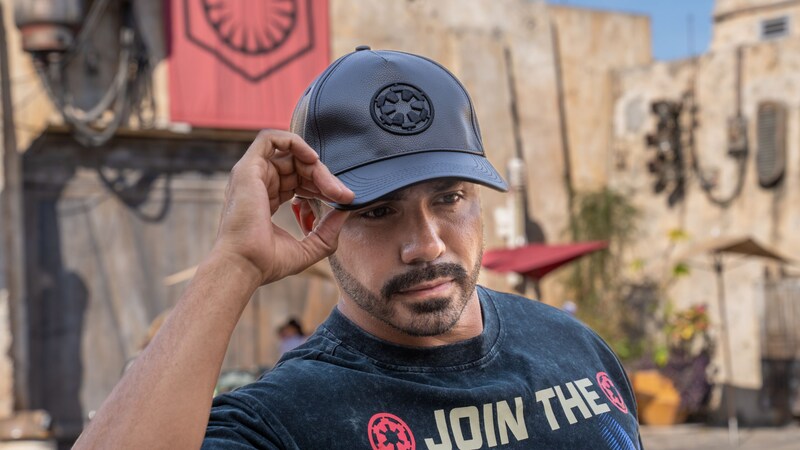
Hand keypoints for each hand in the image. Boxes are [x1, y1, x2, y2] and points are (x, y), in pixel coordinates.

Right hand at [212, 130, 353, 284]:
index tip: (342, 199)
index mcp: (267, 200)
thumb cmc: (267, 262)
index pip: (299, 181)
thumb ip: (328, 231)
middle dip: (324, 177)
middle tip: (343, 194)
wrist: (245, 266)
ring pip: (290, 155)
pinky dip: (294, 142)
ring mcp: (252, 175)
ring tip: (331, 186)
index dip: (322, 186)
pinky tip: (313, 160)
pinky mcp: (248, 168)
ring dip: (316, 166)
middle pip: (298, 166)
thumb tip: (345, 212)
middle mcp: (258, 184)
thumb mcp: (308, 248)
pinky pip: (270, 138)